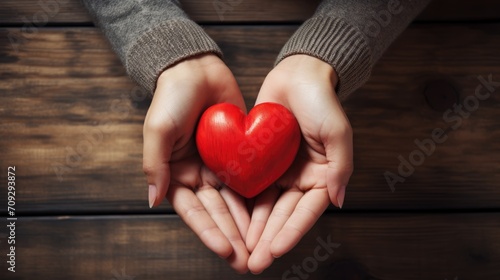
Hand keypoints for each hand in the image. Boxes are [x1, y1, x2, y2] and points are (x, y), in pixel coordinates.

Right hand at [142, 54, 249, 272]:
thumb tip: (152, 201)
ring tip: (260, 247)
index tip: (226, 250)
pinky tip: (268, 217)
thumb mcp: (158, 129)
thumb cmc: (171, 97)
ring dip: (246, 226)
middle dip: (232, 237)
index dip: (208, 231)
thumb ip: (156, 165)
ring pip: (235, 203)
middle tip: (247, 260)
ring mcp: (220, 166)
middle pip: (217, 213)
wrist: (196, 68)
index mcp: (176, 175)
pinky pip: (249, 180)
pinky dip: (257, 200)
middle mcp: (198, 175)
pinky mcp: (238, 155)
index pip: (193, 211)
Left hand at [246, 54, 352, 272]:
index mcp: (322, 177)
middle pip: (282, 216)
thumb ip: (341, 167)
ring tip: (240, 250)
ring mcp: (279, 172)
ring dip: (253, 230)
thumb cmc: (322, 100)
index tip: (273, 252)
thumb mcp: (337, 131)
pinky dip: (241, 205)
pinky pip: (250, 186)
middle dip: (267, 240)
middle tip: (252, 263)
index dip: (290, 233)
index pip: (305, 212)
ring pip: (264, 207)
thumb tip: (339, 201)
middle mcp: (300, 179)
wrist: (298, 74)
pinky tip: (231, 221)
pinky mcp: (260, 161)